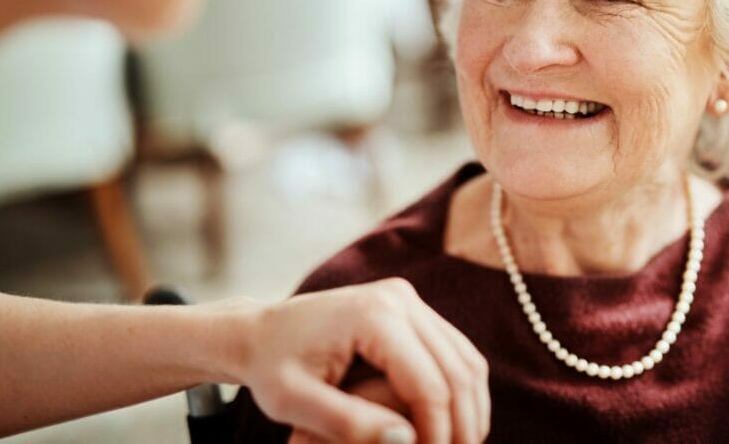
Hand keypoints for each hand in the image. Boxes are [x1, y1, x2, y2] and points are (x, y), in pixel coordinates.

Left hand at [238, 278, 489, 443]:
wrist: (259, 330)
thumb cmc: (271, 368)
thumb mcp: (294, 404)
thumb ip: (347, 424)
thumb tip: (406, 440)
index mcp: (373, 316)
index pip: (429, 383)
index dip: (438, 432)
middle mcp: (399, 298)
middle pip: (458, 369)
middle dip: (463, 424)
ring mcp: (408, 299)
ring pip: (466, 358)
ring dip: (470, 408)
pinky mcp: (410, 307)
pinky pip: (454, 351)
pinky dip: (460, 389)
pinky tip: (452, 424)